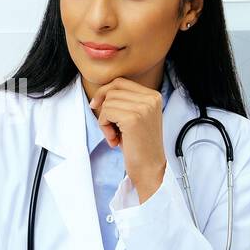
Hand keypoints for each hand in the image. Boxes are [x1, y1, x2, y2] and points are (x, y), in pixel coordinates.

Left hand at [89, 77, 167, 200]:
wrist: (149, 168)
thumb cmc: (138, 145)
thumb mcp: (134, 117)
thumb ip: (124, 102)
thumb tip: (99, 94)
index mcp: (153, 96)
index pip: (120, 82)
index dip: (104, 92)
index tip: (96, 105)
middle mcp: (151, 98)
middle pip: (112, 90)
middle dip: (104, 108)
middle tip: (109, 127)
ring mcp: (143, 107)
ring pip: (108, 102)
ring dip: (105, 121)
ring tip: (115, 136)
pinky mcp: (133, 118)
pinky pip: (106, 113)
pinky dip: (104, 127)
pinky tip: (115, 140)